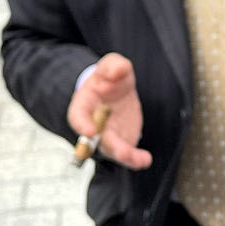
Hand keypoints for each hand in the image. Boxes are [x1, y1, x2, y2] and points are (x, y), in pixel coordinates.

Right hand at [68, 52, 151, 168]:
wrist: (114, 88)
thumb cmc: (107, 78)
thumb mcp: (110, 65)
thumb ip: (113, 66)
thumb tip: (117, 71)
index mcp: (83, 106)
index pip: (78, 118)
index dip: (82, 126)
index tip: (90, 131)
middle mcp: (93, 125)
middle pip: (98, 140)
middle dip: (111, 146)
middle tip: (121, 152)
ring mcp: (108, 136)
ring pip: (114, 150)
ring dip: (125, 156)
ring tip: (138, 159)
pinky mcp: (123, 141)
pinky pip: (128, 154)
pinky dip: (136, 159)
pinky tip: (146, 159)